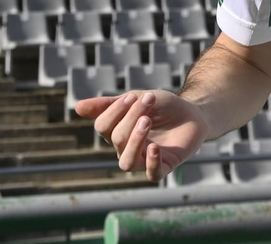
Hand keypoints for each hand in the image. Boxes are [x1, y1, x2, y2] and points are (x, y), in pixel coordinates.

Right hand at [74, 90, 209, 182]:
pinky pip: (152, 174)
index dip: (115, 111)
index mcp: (117, 132)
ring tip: (147, 121)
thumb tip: (76, 107)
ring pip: (127, 162)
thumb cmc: (163, 107)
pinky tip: (154, 147)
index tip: (134, 96)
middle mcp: (126, 149)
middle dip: (131, 118)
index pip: (103, 127)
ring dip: (134, 141)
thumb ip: (109, 104)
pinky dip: (151, 162)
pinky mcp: (164, 166)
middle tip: (148, 101)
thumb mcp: (138, 98)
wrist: (193, 112)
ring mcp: (144, 159)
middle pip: (117, 139)